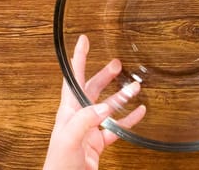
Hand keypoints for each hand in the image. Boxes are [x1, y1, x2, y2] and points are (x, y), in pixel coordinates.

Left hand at [44, 35, 145, 169]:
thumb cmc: (59, 165)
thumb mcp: (68, 138)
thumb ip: (85, 121)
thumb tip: (103, 107)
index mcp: (68, 111)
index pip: (73, 79)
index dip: (78, 59)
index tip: (83, 41)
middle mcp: (79, 117)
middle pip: (92, 88)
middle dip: (104, 75)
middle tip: (117, 63)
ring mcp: (90, 129)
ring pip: (108, 107)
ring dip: (121, 96)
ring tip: (135, 86)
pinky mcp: (99, 143)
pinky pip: (117, 127)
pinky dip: (129, 118)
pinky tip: (139, 112)